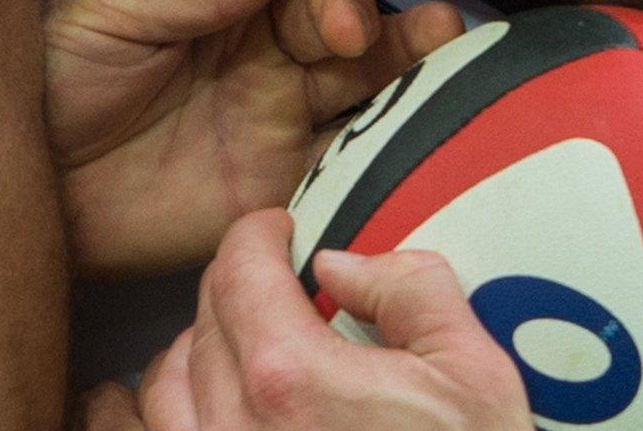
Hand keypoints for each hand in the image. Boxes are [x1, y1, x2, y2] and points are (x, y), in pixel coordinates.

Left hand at [44, 0, 463, 277]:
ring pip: (366, 75)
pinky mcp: (285, 179)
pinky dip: (395, 139)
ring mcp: (282, 109)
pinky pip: (355, 156)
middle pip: (341, 9)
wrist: (24, 190)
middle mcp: (266, 39)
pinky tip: (421, 124)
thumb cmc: (53, 77)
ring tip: (440, 43)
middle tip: (346, 29)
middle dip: (358, 9)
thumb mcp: (111, 9)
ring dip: (407, 56)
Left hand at [83, 209, 531, 430]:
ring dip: (203, 344)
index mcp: (292, 379)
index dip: (259, 235)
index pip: (239, 270)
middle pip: (204, 318)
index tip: (279, 232)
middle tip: (276, 279)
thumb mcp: (473, 378)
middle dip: (239, 283)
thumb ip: (410, 293)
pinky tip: (206, 401)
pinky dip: (173, 410)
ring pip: (168, 382)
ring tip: (247, 339)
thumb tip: (346, 263)